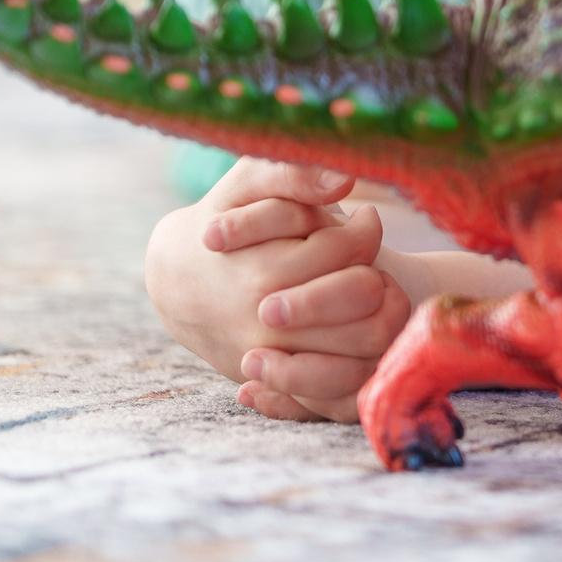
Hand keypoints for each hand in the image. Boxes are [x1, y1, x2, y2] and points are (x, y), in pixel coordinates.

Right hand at [143, 160, 412, 423]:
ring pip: (365, 348)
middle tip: (369, 259)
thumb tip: (345, 179)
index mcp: (264, 272)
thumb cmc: (222, 220)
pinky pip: (346, 387)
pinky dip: (366, 359)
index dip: (366, 229)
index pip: (350, 251)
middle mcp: (269, 322)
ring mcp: (277, 359)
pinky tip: (359, 323)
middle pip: (364, 300)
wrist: (177, 284)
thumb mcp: (245, 184)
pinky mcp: (283, 385)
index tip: (363, 219)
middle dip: (378, 272)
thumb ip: (292, 174)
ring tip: (370, 288)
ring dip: (383, 314)